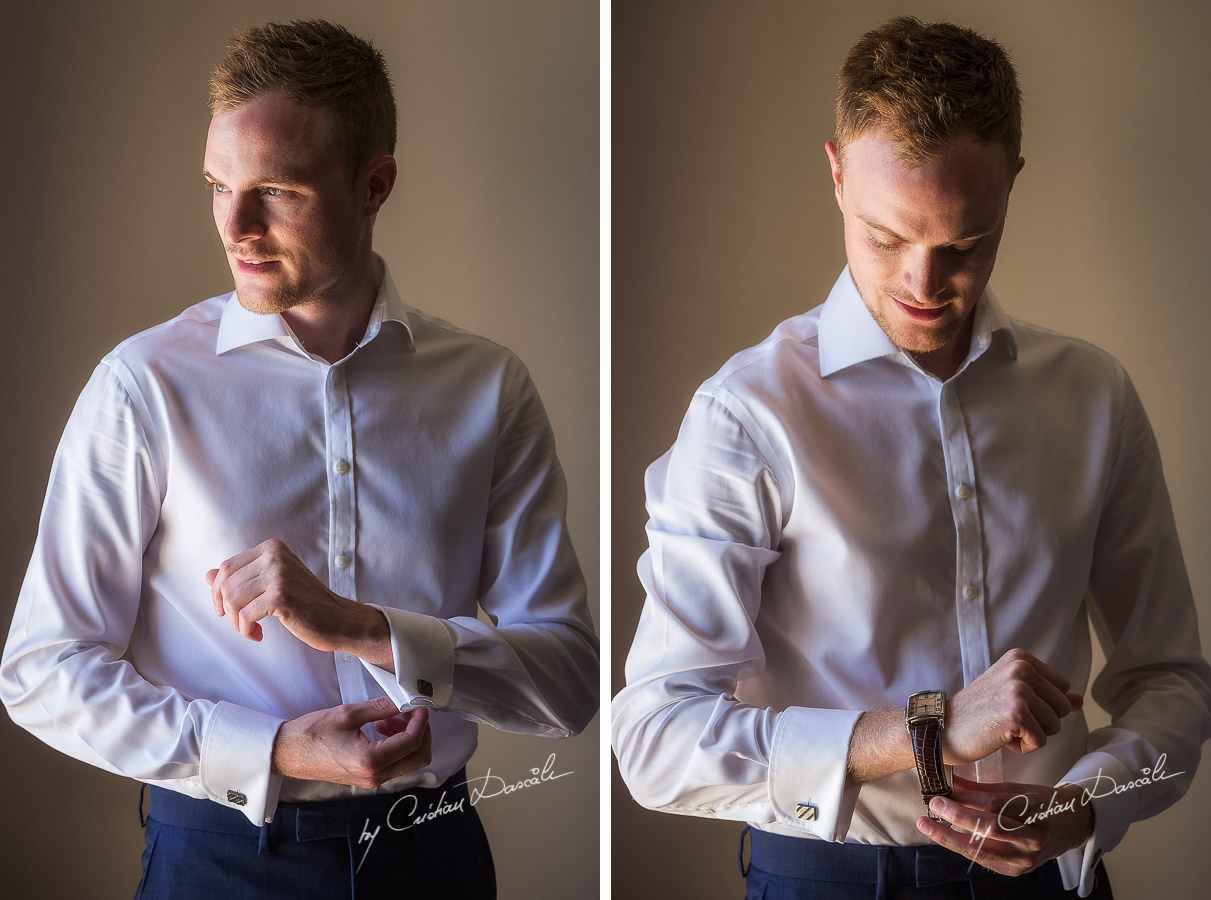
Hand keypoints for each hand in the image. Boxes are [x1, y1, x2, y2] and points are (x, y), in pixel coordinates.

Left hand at [207, 539, 389, 665]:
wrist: (338, 619)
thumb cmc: (306, 602)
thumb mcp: (272, 583)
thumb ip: (242, 577)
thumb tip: (207, 575)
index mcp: (271, 547)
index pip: (227, 567)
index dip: (219, 592)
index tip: (226, 610)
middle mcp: (274, 556)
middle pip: (226, 584)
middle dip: (227, 610)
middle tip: (241, 624)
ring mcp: (278, 574)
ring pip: (232, 601)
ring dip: (236, 622)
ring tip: (250, 630)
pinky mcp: (281, 596)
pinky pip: (245, 616)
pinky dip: (245, 630)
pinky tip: (258, 635)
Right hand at [273, 696, 430, 787]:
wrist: (287, 754)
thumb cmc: (311, 734)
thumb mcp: (348, 713)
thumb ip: (381, 707)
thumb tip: (403, 701)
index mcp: (371, 761)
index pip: (412, 742)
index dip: (421, 721)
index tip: (419, 705)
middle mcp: (374, 776)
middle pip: (418, 758)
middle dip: (421, 732)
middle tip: (410, 712)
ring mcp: (371, 781)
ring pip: (408, 762)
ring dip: (408, 738)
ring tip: (392, 717)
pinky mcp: (366, 779)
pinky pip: (394, 765)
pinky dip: (397, 746)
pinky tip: (383, 728)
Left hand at [916, 775, 1093, 875]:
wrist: (1070, 827)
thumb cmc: (1040, 804)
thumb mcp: (1014, 789)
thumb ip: (981, 789)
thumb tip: (949, 782)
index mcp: (1033, 812)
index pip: (994, 806)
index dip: (965, 799)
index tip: (941, 792)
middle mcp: (1031, 838)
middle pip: (989, 829)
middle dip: (955, 817)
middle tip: (933, 806)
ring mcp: (1025, 859)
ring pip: (982, 850)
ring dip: (950, 838)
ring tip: (928, 826)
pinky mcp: (1016, 871)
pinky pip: (984, 860)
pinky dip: (962, 848)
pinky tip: (946, 837)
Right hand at [944, 648, 1082, 764]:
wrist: (942, 727)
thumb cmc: (978, 713)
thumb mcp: (1013, 695)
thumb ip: (1048, 695)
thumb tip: (1079, 701)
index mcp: (1021, 658)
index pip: (1062, 688)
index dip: (1042, 705)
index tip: (1010, 705)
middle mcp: (1021, 668)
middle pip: (1062, 707)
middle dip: (1040, 721)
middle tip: (1005, 718)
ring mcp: (1019, 690)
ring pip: (1055, 726)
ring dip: (1031, 735)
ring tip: (1002, 727)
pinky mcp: (1017, 714)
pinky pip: (1041, 741)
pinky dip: (1024, 747)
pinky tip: (1000, 738)